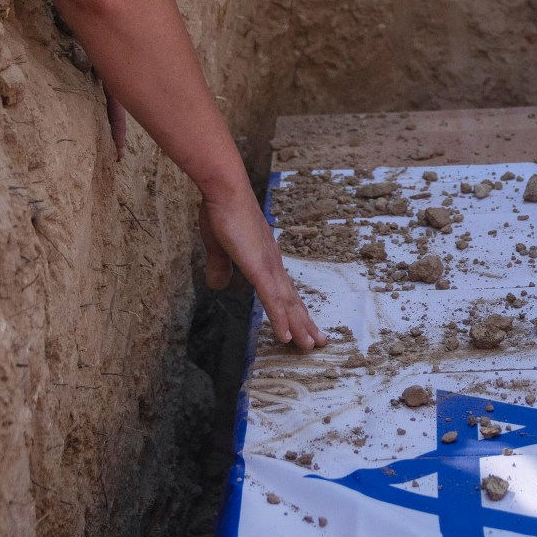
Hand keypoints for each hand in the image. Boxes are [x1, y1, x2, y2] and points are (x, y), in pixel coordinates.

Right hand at [200, 185, 324, 350]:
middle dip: (305, 322)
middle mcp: (272, 264)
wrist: (224, 190)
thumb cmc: (221, 212)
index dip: (293, 309)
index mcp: (264, 259)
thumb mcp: (218, 247)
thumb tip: (218, 285)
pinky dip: (281, 320)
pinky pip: (272, 300)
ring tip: (311, 346)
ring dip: (299, 326)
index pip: (283, 290)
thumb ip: (220, 266)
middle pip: (292, 300)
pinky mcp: (259, 268)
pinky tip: (287, 336)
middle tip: (318, 342)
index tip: (302, 323)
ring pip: (287, 304)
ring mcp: (268, 267)